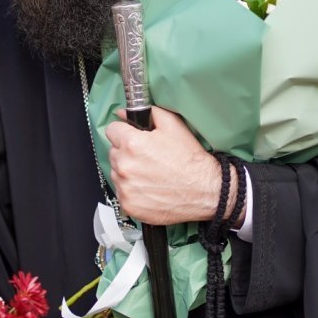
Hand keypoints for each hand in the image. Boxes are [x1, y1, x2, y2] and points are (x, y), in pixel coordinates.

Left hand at [105, 107, 228, 225]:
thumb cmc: (190, 160)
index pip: (112, 130)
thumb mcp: (173, 125)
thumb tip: (123, 113)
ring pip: (116, 173)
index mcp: (132, 144)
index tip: (133, 138)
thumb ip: (146, 113)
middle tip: (147, 157)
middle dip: (126, 152)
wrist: (204, 190)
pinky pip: (121, 193)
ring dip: (127, 172)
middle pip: (114, 152)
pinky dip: (131, 191)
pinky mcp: (129, 205)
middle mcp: (125, 166)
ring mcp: (125, 188)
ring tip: (150, 174)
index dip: (124, 132)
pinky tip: (149, 188)